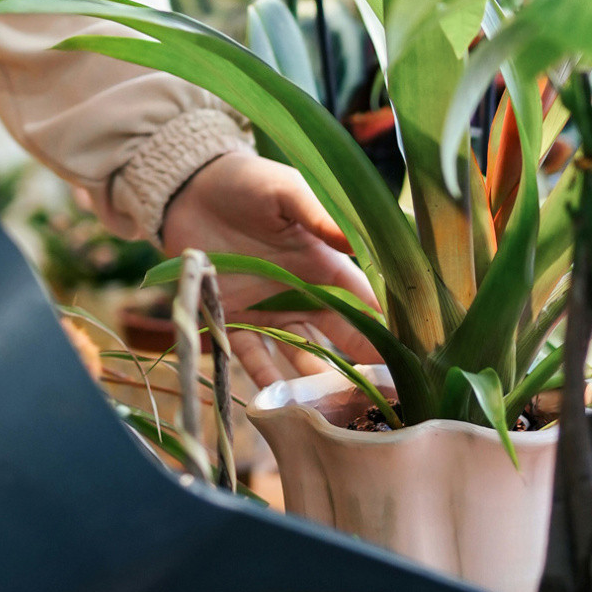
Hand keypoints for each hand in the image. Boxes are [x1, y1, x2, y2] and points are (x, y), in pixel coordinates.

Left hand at [160, 151, 381, 393]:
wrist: (188, 187)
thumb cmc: (245, 181)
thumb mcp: (285, 190)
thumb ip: (316, 215)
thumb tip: (353, 240)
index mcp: (322, 263)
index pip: (360, 301)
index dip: (381, 328)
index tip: (403, 359)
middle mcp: (300, 292)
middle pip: (337, 336)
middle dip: (358, 364)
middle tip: (379, 397)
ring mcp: (268, 309)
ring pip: (299, 353)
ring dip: (313, 379)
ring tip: (331, 410)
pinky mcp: (233, 316)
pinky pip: (251, 354)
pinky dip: (264, 378)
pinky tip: (278, 403)